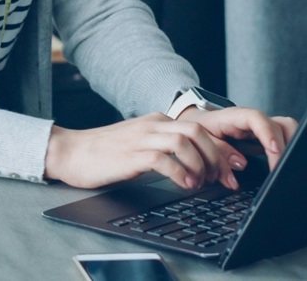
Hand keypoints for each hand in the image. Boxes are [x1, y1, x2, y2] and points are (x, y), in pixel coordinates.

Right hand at [44, 113, 246, 189]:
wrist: (71, 152)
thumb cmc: (105, 154)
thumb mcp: (140, 144)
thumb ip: (165, 148)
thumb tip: (197, 166)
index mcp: (158, 121)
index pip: (200, 128)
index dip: (223, 148)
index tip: (236, 166)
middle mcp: (153, 125)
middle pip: (198, 132)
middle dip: (218, 156)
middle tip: (225, 178)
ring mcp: (141, 138)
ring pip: (185, 142)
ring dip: (201, 164)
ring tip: (202, 183)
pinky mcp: (131, 154)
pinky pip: (164, 159)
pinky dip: (180, 173)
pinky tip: (185, 185)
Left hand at [176, 106, 298, 170]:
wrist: (195, 124)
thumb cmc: (199, 130)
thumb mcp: (201, 138)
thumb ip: (218, 150)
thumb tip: (240, 163)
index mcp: (235, 117)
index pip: (257, 119)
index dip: (268, 133)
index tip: (275, 150)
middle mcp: (253, 121)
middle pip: (281, 124)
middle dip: (286, 145)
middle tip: (281, 167)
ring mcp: (261, 129)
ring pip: (287, 131)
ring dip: (290, 147)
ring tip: (284, 167)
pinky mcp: (264, 138)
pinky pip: (283, 140)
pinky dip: (286, 152)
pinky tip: (281, 166)